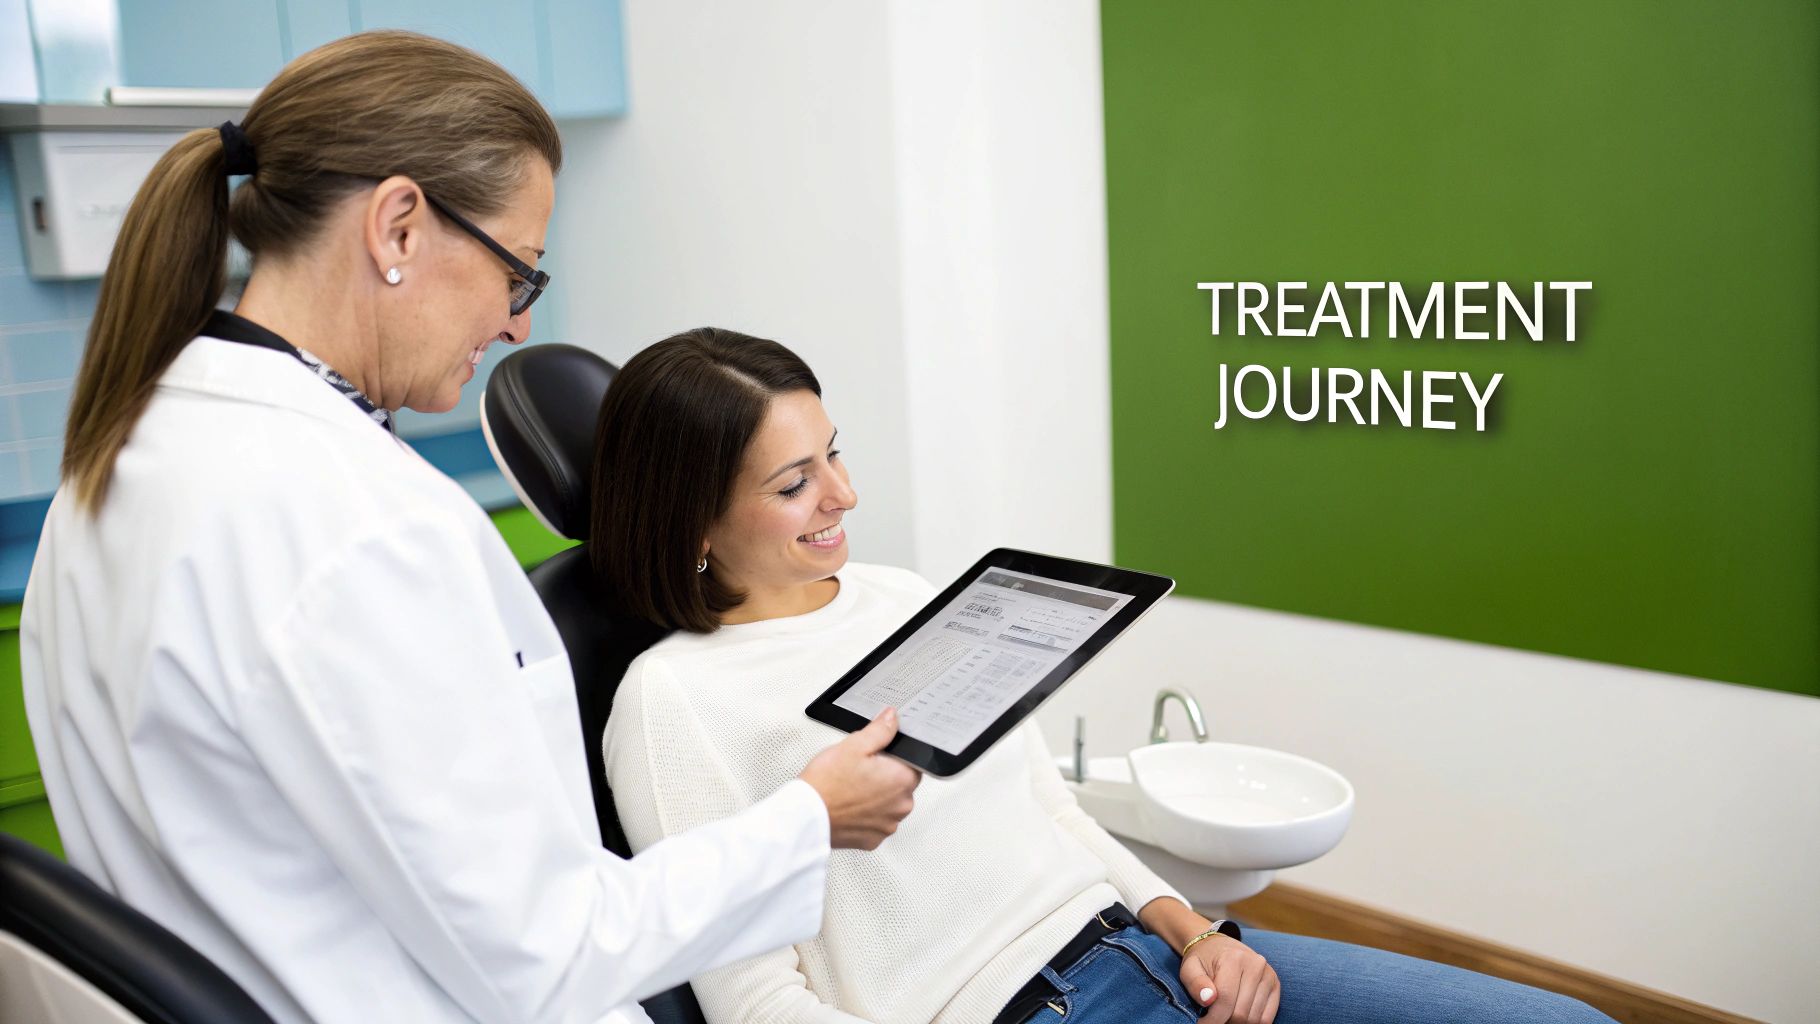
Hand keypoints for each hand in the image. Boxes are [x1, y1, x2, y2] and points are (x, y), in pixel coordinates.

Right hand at [798, 708, 920, 849]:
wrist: (805, 817)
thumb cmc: (827, 784)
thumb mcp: (854, 746)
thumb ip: (880, 731)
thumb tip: (892, 719)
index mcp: (902, 780)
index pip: (912, 764)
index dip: (893, 758)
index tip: (876, 759)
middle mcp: (901, 806)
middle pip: (901, 785)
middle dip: (884, 778)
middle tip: (858, 772)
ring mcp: (888, 825)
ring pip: (888, 805)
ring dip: (876, 798)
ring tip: (851, 790)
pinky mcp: (873, 840)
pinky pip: (875, 823)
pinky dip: (865, 816)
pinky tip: (849, 807)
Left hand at [1180, 933, 1278, 1022]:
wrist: (1219, 946)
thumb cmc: (1203, 960)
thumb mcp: (1190, 968)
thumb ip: (1195, 983)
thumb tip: (1208, 999)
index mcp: (1234, 959)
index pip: (1225, 1000)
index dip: (1213, 1020)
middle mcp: (1256, 965)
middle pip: (1241, 1013)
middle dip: (1224, 1022)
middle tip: (1212, 1019)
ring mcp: (1269, 975)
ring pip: (1255, 1019)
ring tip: (1224, 1015)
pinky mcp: (1275, 985)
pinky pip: (1267, 1018)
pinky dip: (1252, 1023)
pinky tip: (1237, 1016)